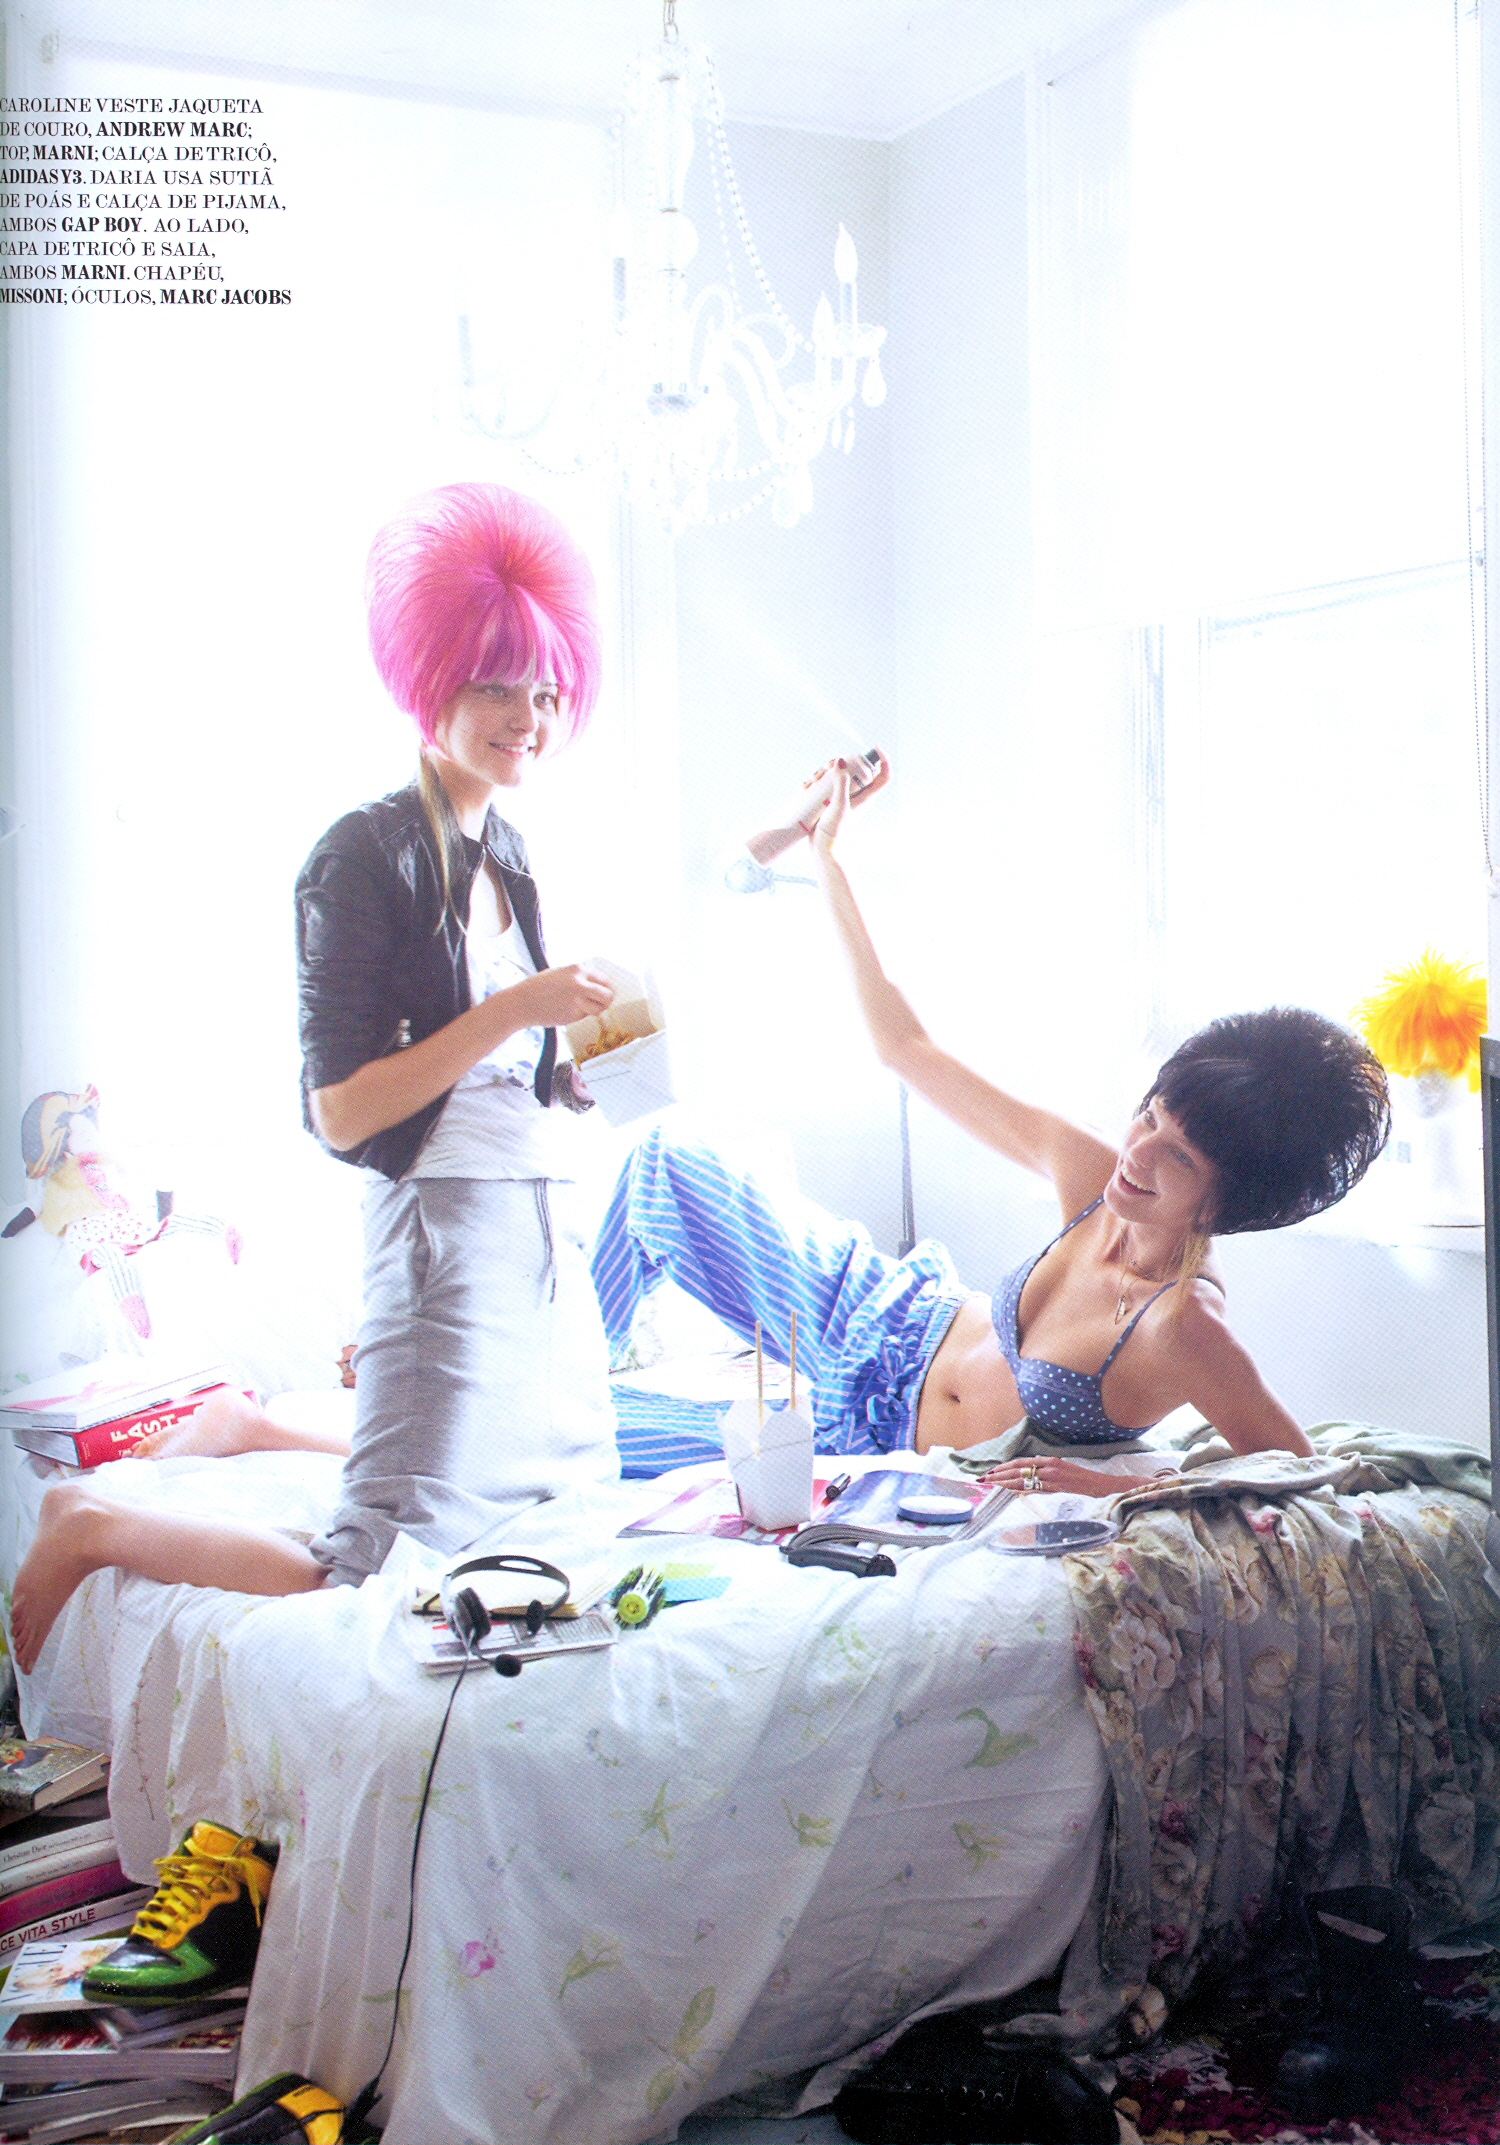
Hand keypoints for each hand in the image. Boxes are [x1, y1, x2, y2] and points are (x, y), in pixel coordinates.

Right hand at [503, 964, 615, 1028]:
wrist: (522, 1003)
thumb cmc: (539, 987)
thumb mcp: (560, 973)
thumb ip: (578, 977)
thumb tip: (597, 985)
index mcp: (578, 970)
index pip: (604, 979)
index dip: (607, 987)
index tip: (606, 992)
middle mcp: (580, 984)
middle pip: (608, 995)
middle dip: (607, 1000)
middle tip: (602, 1003)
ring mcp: (577, 1001)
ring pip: (599, 1008)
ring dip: (595, 1010)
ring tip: (583, 1008)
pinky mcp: (572, 1016)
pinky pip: (584, 1016)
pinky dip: (580, 1015)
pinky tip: (566, 1011)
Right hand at [808, 753, 889, 856]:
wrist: (823, 851)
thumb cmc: (836, 833)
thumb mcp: (839, 806)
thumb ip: (840, 784)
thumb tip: (839, 762)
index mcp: (866, 795)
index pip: (883, 775)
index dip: (883, 759)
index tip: (875, 746)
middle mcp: (855, 795)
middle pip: (853, 769)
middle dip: (839, 762)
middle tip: (827, 767)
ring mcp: (840, 798)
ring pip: (835, 775)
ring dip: (823, 772)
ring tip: (812, 780)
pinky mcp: (827, 802)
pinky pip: (822, 786)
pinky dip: (814, 783)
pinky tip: (805, 786)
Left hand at [980, 1455, 1142, 1498]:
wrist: (1107, 1487)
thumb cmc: (1086, 1483)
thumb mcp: (1064, 1473)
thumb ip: (1048, 1475)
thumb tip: (1030, 1480)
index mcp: (1051, 1461)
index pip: (1021, 1463)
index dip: (1004, 1467)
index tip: (990, 1472)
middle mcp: (1050, 1467)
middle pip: (1018, 1470)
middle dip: (998, 1475)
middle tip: (982, 1479)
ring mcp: (1054, 1478)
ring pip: (1022, 1479)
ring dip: (1003, 1483)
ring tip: (989, 1486)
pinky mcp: (1058, 1489)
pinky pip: (1035, 1490)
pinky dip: (1020, 1491)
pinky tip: (1008, 1494)